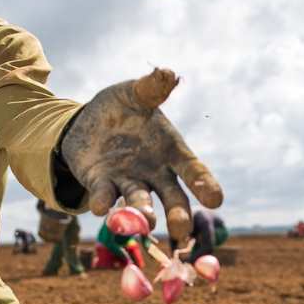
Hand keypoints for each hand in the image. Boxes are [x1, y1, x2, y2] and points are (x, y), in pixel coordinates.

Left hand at [60, 68, 222, 243]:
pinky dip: (103, 201)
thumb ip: (151, 89)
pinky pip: (105, 195)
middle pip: (172, 197)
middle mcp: (154, 173)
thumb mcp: (135, 94)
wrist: (87, 121)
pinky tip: (100, 207)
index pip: (193, 170)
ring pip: (139, 201)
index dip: (205, 185)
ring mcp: (128, 181)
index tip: (216, 200)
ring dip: (142, 213)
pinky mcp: (101, 185)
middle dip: (178, 213)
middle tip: (181, 230)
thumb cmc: (122, 108)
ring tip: (145, 222)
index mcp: (171, 151)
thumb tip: (166, 73)